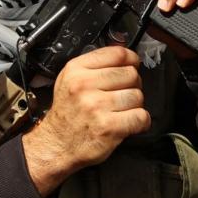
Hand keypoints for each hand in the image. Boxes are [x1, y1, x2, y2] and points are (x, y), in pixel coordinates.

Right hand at [21, 46, 151, 196]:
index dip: (130, 59)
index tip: (132, 65)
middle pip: (130, 74)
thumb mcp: (70, 80)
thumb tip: (124, 54)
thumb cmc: (67, 113)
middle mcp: (84, 86)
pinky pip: (140, 116)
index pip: (117, 54)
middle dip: (133, 84)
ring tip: (122, 110)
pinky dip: (140, 121)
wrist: (57, 143)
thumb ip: (94, 65)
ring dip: (135, 105)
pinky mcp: (108, 127)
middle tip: (123, 93)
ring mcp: (96, 107)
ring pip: (137, 96)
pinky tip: (129, 122)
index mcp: (76, 70)